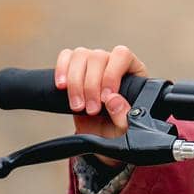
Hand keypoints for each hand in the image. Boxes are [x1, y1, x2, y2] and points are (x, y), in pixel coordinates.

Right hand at [55, 45, 149, 166]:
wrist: (99, 138)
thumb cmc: (115, 130)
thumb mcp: (125, 129)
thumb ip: (124, 115)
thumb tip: (113, 99)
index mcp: (132, 72)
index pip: (122, 56)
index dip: (111, 74)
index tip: (105, 98)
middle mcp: (112, 63)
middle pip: (98, 56)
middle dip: (91, 86)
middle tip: (91, 110)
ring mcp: (92, 65)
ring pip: (80, 55)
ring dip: (75, 82)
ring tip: (77, 106)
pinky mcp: (74, 69)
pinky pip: (66, 57)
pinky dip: (61, 70)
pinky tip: (61, 87)